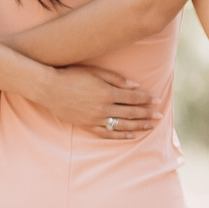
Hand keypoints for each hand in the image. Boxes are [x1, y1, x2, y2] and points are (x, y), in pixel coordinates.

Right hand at [39, 64, 157, 137]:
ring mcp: (95, 119)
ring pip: (122, 125)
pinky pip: (108, 133)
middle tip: (160, 116)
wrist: (49, 88)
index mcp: (107, 93)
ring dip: (139, 126)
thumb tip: (136, 86)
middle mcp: (103, 108)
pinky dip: (121, 135)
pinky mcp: (87, 126)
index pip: (133, 98)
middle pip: (131, 113)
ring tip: (151, 127)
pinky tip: (132, 135)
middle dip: (147, 114)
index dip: (147, 100)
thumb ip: (117, 79)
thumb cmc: (72, 75)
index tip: (157, 100)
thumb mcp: (95, 72)